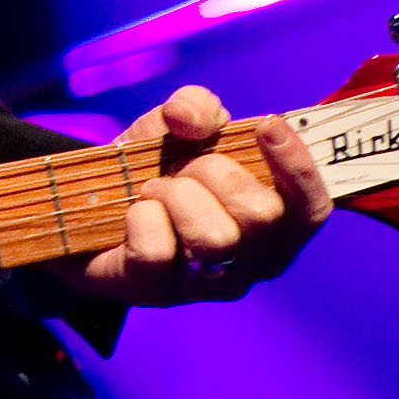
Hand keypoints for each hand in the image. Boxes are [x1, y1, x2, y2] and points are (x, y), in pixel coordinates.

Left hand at [40, 84, 329, 308]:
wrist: (87, 204)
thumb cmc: (154, 167)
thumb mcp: (176, 125)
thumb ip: (196, 106)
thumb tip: (188, 117)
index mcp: (275, 222)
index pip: (311, 208)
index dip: (299, 168)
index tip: (267, 124)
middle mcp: (252, 261)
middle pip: (261, 215)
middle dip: (215, 172)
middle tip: (182, 167)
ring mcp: (207, 284)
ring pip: (215, 238)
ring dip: (176, 195)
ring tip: (155, 189)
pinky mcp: (158, 292)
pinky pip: (158, 250)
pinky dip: (141, 217)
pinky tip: (134, 214)